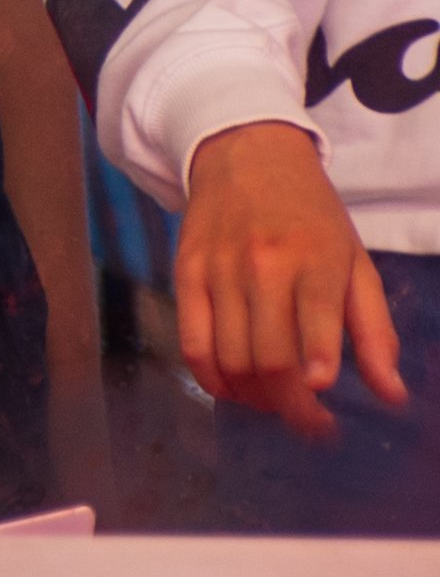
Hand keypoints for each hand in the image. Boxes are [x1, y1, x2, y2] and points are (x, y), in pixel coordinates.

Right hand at [175, 121, 404, 437]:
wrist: (244, 154)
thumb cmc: (310, 213)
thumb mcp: (355, 261)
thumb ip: (374, 330)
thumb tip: (391, 395)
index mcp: (316, 258)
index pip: (315, 320)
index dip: (317, 368)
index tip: (323, 405)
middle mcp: (263, 265)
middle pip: (268, 356)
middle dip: (290, 405)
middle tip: (310, 423)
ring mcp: (218, 271)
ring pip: (229, 358)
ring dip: (254, 397)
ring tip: (276, 405)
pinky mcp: (184, 276)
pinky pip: (190, 344)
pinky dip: (211, 379)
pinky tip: (233, 389)